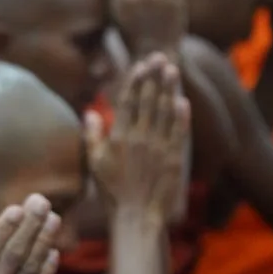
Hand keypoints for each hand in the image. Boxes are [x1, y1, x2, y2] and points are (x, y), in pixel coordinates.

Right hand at [86, 53, 190, 219]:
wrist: (137, 217)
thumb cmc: (112, 193)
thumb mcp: (95, 164)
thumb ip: (92, 136)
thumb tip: (90, 112)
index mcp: (120, 138)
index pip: (128, 102)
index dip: (135, 81)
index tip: (140, 65)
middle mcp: (140, 138)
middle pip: (148, 100)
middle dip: (154, 77)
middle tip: (160, 56)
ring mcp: (159, 147)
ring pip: (164, 111)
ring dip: (168, 88)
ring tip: (172, 69)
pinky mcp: (174, 159)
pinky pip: (178, 131)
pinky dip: (181, 115)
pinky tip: (182, 100)